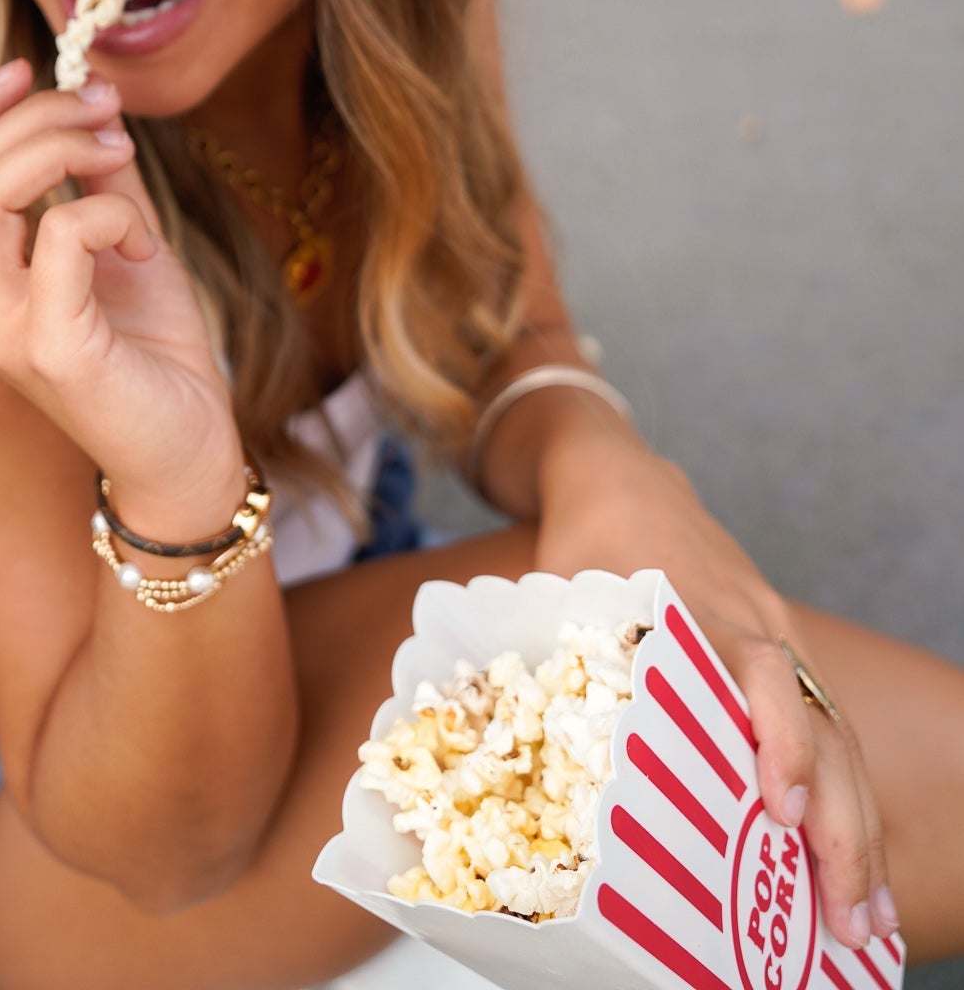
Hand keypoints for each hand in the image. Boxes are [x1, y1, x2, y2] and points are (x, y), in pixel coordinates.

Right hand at [0, 60, 243, 531]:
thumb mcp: (122, 243)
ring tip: (120, 154)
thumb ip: (97, 181)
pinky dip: (112, 213)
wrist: (187, 449)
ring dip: (61, 148)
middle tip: (105, 111)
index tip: (29, 69)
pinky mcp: (49, 350)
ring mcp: (0, 333)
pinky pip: (63, 235)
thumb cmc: (151, 352)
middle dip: (35, 116)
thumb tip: (92, 105)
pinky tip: (145, 243)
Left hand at [535, 421, 896, 952]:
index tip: (786, 807)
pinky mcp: (785, 647)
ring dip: (858, 823)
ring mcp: (778, 633)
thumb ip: (561, 664)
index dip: (778, 740)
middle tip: (846, 913)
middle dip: (840, 821)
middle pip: (818, 722)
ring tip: (867, 916)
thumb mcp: (565, 593)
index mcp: (698, 608)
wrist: (617, 475)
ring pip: (836, 732)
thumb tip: (525, 766)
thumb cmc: (582, 544)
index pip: (759, 675)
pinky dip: (848, 791)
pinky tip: (856, 860)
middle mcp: (753, 622)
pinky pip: (829, 724)